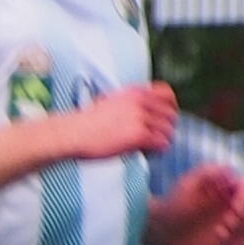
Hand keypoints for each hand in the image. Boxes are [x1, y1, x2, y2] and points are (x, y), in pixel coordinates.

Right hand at [64, 81, 179, 161]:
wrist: (72, 133)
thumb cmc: (84, 122)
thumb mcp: (108, 102)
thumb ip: (127, 103)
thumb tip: (136, 111)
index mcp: (134, 92)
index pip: (166, 94)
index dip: (170, 106)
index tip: (165, 116)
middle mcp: (140, 103)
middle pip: (171, 114)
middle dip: (166, 126)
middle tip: (157, 136)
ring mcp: (140, 118)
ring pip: (168, 130)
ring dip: (162, 140)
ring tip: (150, 147)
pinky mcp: (138, 135)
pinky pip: (160, 143)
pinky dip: (157, 150)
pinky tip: (146, 152)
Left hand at [146, 161, 243, 244]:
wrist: (159, 229)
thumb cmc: (173, 203)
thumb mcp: (188, 184)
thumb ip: (208, 173)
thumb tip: (230, 170)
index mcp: (227, 188)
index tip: (234, 209)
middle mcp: (233, 204)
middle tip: (224, 225)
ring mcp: (232, 223)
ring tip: (220, 235)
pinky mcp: (228, 241)